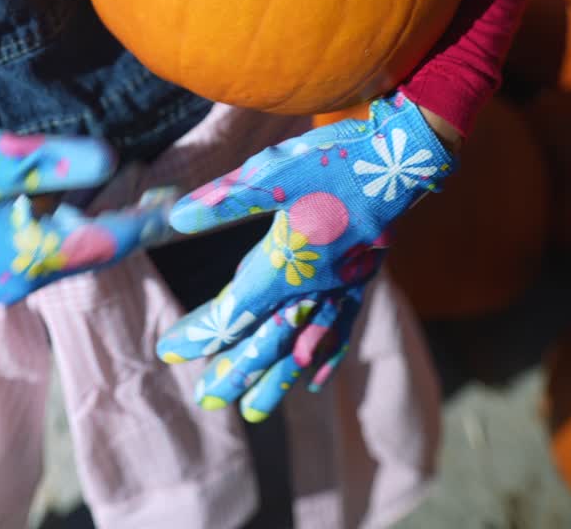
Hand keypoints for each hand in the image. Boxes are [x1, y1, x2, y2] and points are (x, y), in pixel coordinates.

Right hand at [0, 130, 179, 302]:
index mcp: (33, 260)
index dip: (150, 219)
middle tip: (172, 195)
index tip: (186, 203)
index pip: (110, 240)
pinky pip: (48, 245)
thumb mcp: (0, 162)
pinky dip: (74, 221)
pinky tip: (83, 196)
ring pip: (73, 249)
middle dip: (134, 222)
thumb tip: (116, 161)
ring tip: (140, 189)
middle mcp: (26, 279)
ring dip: (106, 221)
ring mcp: (7, 276)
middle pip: (96, 250)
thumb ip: (60, 163)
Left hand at [156, 93, 454, 420]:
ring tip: (255, 411)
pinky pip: (340, 329)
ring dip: (277, 379)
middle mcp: (312, 288)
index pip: (233, 311)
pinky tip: (315, 379)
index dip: (201, 333)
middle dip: (236, 372)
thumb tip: (174, 219)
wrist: (400, 158)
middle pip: (267, 341)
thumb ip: (224, 202)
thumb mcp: (270, 174)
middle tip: (208, 400)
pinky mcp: (362, 279)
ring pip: (304, 346)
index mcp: (285, 266)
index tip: (170, 351)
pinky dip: (325, 356)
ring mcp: (341, 288)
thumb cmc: (331, 162)